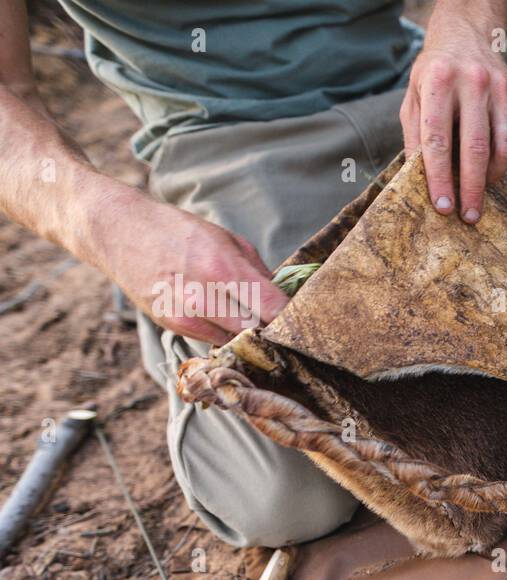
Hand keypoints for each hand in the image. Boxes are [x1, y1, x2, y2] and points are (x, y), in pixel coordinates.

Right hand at [108, 196, 289, 344]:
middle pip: (256, 331)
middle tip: (287, 330)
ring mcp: (184, 315)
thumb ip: (258, 272)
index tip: (307, 322)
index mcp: (222, 267)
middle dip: (274, 332)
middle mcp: (202, 295)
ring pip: (235, 340)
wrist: (116, 231)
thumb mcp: (226, 239)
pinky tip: (228, 321)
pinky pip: (213, 339)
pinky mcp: (171, 325)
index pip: (273, 308)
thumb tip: (283, 298)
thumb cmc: (178, 230)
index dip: (293, 319)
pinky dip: (225, 333)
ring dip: (250, 335)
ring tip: (261, 326)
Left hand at [400, 24, 506, 223]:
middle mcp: (471, 83)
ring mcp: (498, 90)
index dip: (439, 177)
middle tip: (468, 217)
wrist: (468, 36)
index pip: (438, 140)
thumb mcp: (413, 96)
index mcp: (438, 81)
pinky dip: (502, 164)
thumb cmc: (434, 74)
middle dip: (470, 188)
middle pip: (473, 148)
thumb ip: (414, 135)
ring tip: (479, 199)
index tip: (442, 206)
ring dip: (490, 180)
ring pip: (500, 147)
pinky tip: (490, 174)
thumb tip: (420, 178)